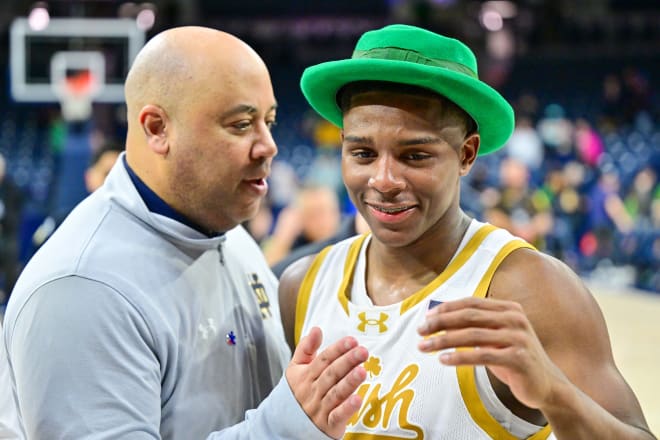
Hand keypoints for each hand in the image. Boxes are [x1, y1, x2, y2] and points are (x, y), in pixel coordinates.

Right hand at [286, 327, 367, 438]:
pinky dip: (347, 408)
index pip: (323, 360)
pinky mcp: (328, 425)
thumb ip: (306, 348)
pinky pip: (337, 416)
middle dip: (347, 361)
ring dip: (349, 382)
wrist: (286, 423)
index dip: (338, 349)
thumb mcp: (296, 368)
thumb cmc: (297, 391)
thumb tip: (316, 329)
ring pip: (336, 393)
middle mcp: (313, 391)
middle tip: (362, 351)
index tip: (352, 340)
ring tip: (362, 371)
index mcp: (305, 375)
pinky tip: (358, 399)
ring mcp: (320, 408)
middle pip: (331, 374)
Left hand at [417, 297, 566, 408]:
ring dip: (443, 340)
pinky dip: (459, 357)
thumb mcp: (495, 337)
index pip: (470, 303)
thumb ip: (475, 326)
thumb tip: (438, 318)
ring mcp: (518, 338)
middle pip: (468, 316)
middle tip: (420, 331)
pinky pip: (481, 356)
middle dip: (440, 322)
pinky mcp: (519, 358)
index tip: (426, 317)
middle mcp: (515, 319)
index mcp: (508, 308)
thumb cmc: (513, 358)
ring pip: (472, 335)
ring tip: (424, 346)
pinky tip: (442, 360)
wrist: (547, 384)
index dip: (446, 308)